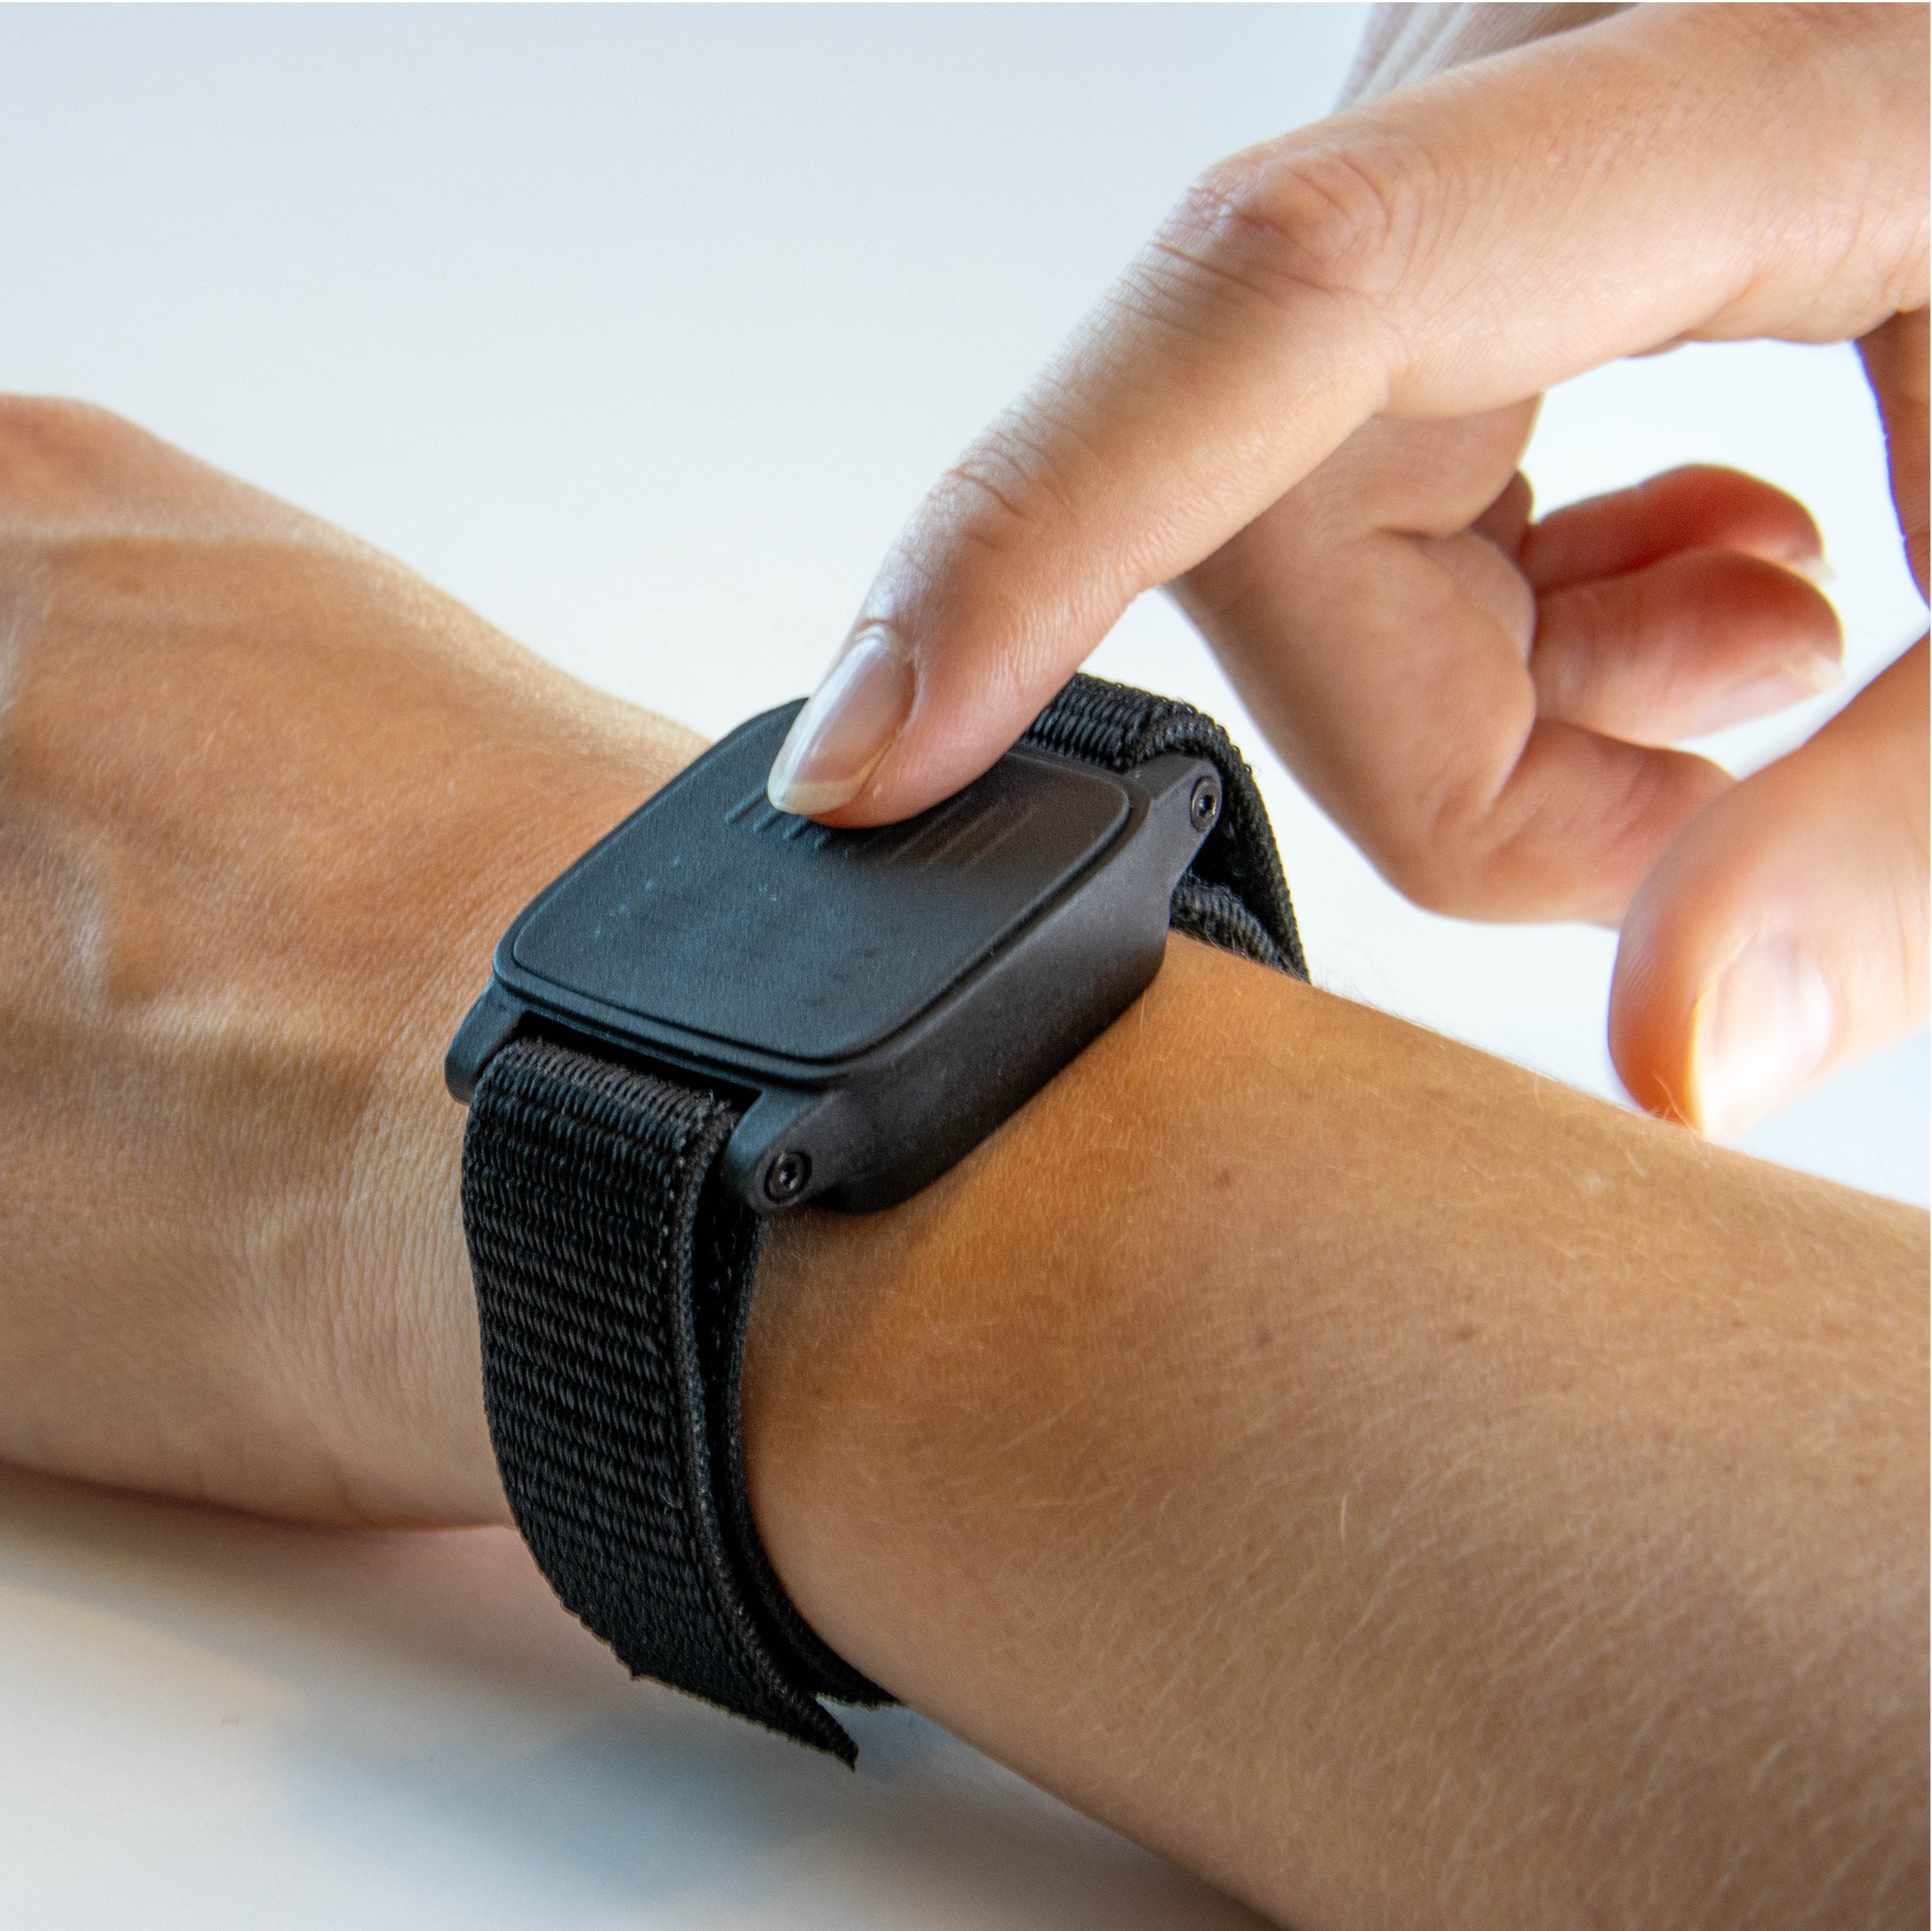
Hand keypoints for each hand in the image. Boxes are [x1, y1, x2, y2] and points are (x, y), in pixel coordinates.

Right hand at [766, 2, 1927, 1136]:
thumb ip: (1926, 811)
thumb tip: (1673, 1064)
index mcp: (1751, 80)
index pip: (1279, 296)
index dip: (1036, 533)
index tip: (870, 766)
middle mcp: (1534, 60)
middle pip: (1273, 492)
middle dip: (1459, 739)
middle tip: (1728, 790)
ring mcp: (1476, 96)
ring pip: (1289, 485)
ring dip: (1482, 662)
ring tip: (1770, 634)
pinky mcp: (1471, 149)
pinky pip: (1354, 423)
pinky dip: (1491, 570)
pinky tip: (1711, 549)